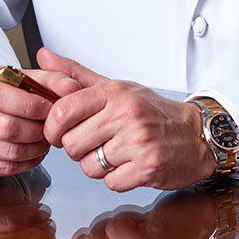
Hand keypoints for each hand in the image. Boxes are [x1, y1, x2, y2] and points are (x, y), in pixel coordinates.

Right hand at [0, 64, 80, 176]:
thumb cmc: (2, 92)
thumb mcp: (24, 78)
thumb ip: (51, 79)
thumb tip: (72, 88)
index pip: (1, 97)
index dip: (30, 106)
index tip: (49, 109)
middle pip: (6, 128)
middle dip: (36, 131)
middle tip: (50, 130)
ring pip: (5, 151)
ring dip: (33, 149)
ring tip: (44, 141)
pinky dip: (23, 164)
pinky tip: (33, 154)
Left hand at [38, 47, 231, 191]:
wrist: (194, 134)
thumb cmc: (152, 111)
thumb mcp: (115, 87)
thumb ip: (75, 75)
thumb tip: (43, 55)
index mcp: (114, 93)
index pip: (63, 110)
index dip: (53, 127)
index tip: (60, 132)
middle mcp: (125, 114)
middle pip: (71, 144)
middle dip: (78, 149)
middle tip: (96, 142)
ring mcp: (137, 141)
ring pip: (88, 167)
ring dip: (97, 166)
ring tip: (116, 153)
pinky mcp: (147, 166)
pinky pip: (110, 182)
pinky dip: (116, 178)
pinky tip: (129, 165)